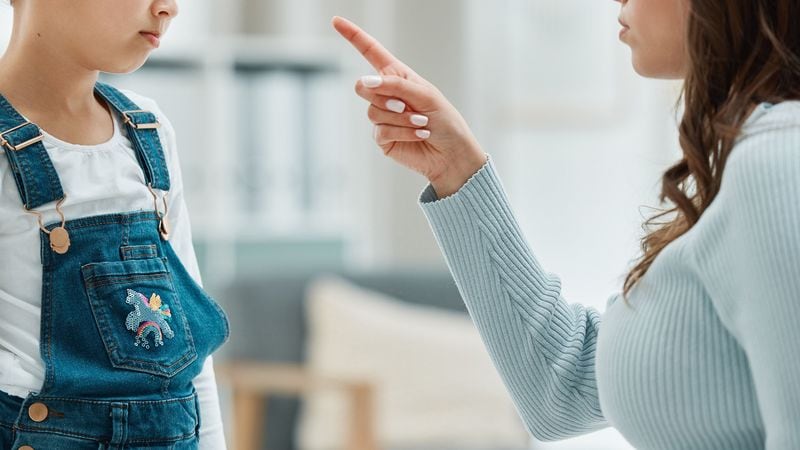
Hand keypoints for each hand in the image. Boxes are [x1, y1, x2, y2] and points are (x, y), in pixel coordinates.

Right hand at [332, 16, 487, 197]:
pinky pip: (381, 130)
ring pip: (373, 111)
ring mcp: (382, 117)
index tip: (336, 21)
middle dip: (383, 96)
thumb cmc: (445, 121)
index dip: (354, 36)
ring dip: (400, 118)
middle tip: (406, 105)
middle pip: (362, 86)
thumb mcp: (425, 95)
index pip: (371, 52)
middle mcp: (387, 94)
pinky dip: (402, 131)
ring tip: (421, 123)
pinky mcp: (382, 138)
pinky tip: (419, 135)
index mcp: (397, 76)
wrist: (452, 154)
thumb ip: (395, 85)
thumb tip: (365, 81)